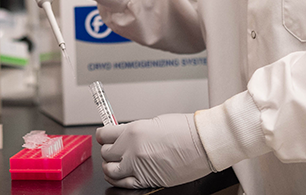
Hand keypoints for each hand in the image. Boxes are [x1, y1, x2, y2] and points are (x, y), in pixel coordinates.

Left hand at [97, 114, 212, 189]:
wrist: (202, 143)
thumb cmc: (185, 130)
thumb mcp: (153, 122)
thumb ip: (135, 131)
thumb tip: (124, 136)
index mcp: (133, 131)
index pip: (104, 135)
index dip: (103, 136)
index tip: (104, 137)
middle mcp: (132, 149)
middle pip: (106, 154)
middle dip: (109, 152)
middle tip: (114, 150)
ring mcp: (138, 166)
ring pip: (111, 171)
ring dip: (111, 168)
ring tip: (115, 165)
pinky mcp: (147, 180)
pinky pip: (125, 184)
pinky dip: (120, 180)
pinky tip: (122, 176)